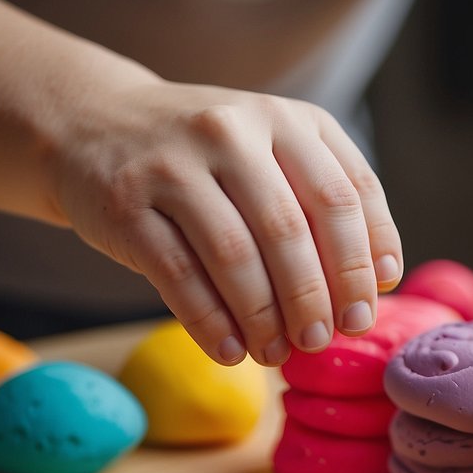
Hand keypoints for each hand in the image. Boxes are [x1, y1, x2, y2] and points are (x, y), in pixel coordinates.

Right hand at [52, 79, 401, 365]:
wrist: (91, 123)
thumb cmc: (207, 159)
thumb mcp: (272, 154)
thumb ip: (325, 202)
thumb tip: (381, 279)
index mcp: (286, 118)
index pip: (346, 194)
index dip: (363, 260)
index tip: (367, 310)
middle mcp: (232, 130)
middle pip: (293, 228)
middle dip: (316, 297)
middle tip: (323, 340)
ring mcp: (173, 163)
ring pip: (236, 254)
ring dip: (265, 318)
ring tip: (277, 354)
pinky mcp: (125, 202)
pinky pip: (179, 275)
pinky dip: (212, 323)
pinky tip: (232, 351)